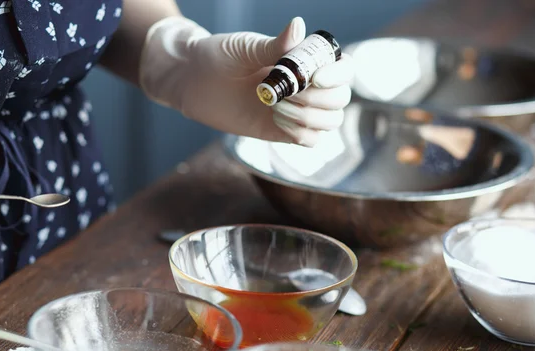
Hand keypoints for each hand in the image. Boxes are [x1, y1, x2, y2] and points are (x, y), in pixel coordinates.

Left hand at [139, 16, 353, 146]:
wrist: (192, 80)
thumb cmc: (218, 57)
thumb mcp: (245, 48)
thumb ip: (273, 46)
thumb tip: (299, 26)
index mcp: (302, 61)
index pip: (342, 69)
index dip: (338, 74)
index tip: (316, 76)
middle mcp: (304, 86)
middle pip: (340, 99)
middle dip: (320, 99)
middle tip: (287, 94)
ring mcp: (294, 110)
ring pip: (330, 122)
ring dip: (311, 117)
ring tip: (278, 107)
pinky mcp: (280, 131)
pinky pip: (310, 140)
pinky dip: (302, 134)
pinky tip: (277, 120)